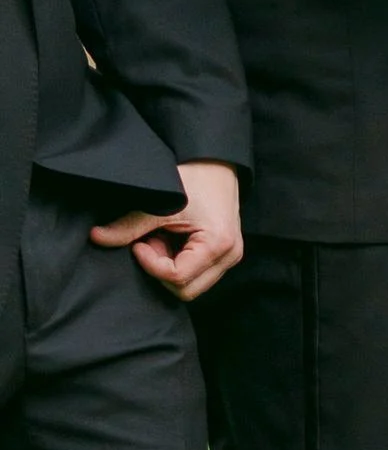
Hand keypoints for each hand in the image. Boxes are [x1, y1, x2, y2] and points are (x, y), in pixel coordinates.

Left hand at [92, 161, 243, 302]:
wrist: (216, 159)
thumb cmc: (195, 178)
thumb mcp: (160, 203)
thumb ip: (127, 226)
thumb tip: (96, 237)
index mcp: (219, 244)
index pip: (177, 277)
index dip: (151, 264)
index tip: (139, 243)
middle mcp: (229, 255)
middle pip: (185, 290)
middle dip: (161, 270)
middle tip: (151, 242)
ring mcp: (229, 257)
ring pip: (190, 286)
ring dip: (169, 268)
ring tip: (162, 239)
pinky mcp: (224, 254)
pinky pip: (196, 275)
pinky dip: (178, 263)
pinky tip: (171, 240)